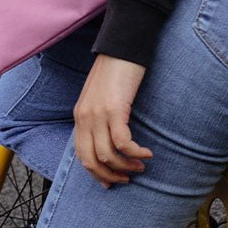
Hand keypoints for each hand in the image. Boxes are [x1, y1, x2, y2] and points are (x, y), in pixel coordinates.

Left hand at [74, 53, 152, 186]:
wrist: (123, 45)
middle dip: (110, 175)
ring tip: (141, 166)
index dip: (96, 173)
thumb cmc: (117, 69)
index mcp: (80, 115)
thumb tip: (110, 137)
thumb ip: (100, 115)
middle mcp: (84, 117)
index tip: (111, 182)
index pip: (82, 155)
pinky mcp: (115, 109)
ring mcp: (98, 114)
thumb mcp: (101, 96)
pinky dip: (135, 152)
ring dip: (126, 165)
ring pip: (108, 155)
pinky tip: (147, 153)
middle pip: (92, 160)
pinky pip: (123, 142)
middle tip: (128, 178)